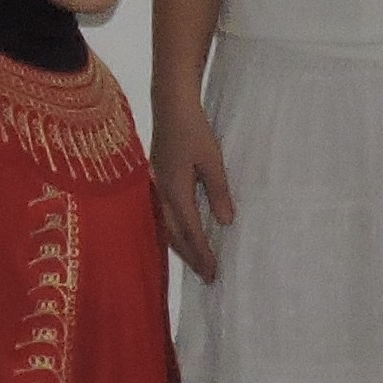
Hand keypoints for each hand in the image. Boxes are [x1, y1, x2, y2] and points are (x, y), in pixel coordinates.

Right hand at [150, 105, 233, 283]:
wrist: (171, 106)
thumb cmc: (194, 131)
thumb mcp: (212, 161)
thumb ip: (218, 192)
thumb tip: (226, 222)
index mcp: (175, 191)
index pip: (190, 231)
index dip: (202, 253)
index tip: (213, 272)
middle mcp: (162, 193)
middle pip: (174, 235)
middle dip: (190, 256)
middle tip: (207, 276)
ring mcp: (157, 187)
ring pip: (167, 227)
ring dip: (181, 246)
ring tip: (195, 261)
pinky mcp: (157, 180)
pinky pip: (164, 215)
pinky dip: (174, 231)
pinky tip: (181, 234)